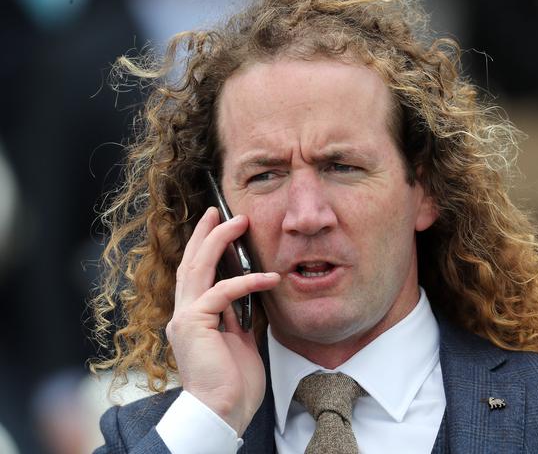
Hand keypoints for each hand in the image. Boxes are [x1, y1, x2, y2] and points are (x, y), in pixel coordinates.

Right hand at [166, 207, 280, 434]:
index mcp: (193, 316)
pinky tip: (269, 277)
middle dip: (206, 234)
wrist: (223, 411)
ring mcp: (186, 317)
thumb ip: (238, 314)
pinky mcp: (194, 323)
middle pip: (191, 262)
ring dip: (218, 241)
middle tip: (220, 211)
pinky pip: (222, 292)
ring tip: (238, 222)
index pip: (196, 273)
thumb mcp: (239, 339)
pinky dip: (247, 281)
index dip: (205, 247)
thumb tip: (248, 293)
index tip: (217, 225)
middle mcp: (183, 313)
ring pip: (198, 267)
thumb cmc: (233, 381)